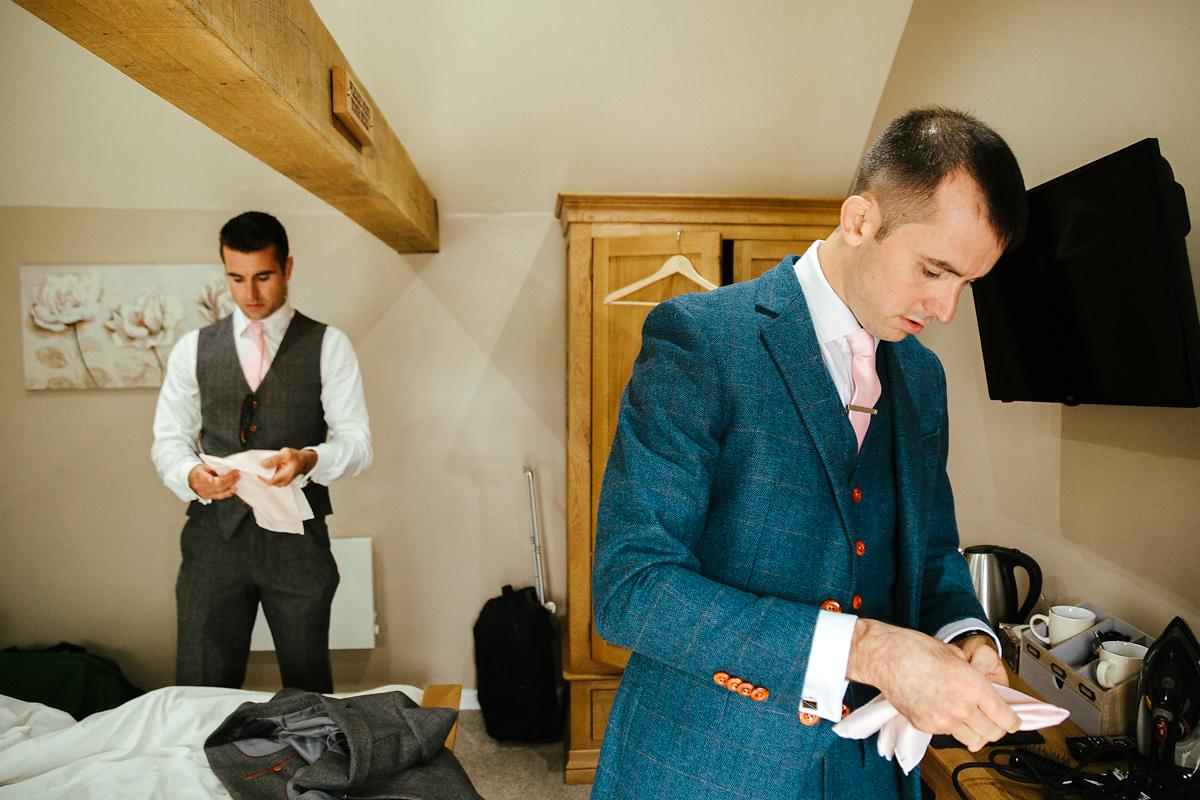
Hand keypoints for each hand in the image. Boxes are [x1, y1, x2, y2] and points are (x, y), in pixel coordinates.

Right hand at [188, 464, 237, 499]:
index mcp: (197, 476)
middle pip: (215, 484)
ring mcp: (204, 493)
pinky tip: (233, 489)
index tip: (211, 479)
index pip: (202, 477)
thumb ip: (214, 468)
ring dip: (230, 485)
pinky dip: (228, 493)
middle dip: (228, 479)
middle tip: (236, 474)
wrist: (191, 479)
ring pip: (219, 491)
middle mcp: (200, 486)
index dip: (206, 479)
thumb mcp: (205, 466)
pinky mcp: (208, 497)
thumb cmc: (199, 471)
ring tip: (236, 480)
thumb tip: (225, 470)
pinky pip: (219, 496)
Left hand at [260, 447, 317, 485]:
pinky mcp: (282, 481)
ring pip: (270, 481)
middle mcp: (284, 482)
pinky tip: (268, 467)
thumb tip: (262, 464)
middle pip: (268, 482)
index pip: (269, 481)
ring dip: (265, 474)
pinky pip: (273, 479)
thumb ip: (273, 459)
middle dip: (262, 474)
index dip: (261, 476)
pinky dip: (269, 474)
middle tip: (258, 466)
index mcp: (285, 476)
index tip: (255, 469)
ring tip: (263, 466)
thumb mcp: (285, 454)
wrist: (304, 460)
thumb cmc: (296, 457)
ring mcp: (283, 483)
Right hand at [846, 619, 1019, 751]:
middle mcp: (962, 707)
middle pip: (993, 734)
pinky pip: (946, 734)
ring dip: (974, 732)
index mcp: (974, 687)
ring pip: (972, 740)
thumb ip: (973, 677)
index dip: (1013, 721)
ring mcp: (943, 720)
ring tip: (968, 719)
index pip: (1006, 718)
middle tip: (992, 721)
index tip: (1012, 721)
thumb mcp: (955, 656)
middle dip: (996, 729)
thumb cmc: (916, 650)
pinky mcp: (926, 726)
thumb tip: (982, 690)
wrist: (886, 657)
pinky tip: (943, 712)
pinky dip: (949, 728)